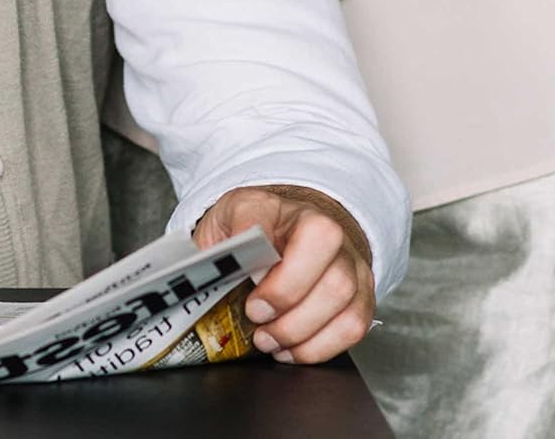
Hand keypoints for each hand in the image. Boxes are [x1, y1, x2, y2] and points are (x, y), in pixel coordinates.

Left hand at [196, 186, 375, 363]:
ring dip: (301, 328)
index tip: (245, 284)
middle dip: (286, 294)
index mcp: (267, 205)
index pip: (261, 212)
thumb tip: (194, 281)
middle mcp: (315, 222)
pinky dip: (322, 346)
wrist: (293, 231)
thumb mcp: (220, 231)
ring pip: (341, 290)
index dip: (253, 247)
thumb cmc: (252, 236)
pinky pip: (353, 323)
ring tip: (271, 340)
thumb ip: (210, 251)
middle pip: (321, 245)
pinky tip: (294, 349)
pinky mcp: (361, 290)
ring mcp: (345, 256)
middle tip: (257, 319)